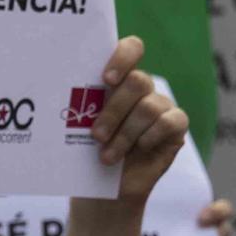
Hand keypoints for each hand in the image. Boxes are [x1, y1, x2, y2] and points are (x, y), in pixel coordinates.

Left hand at [89, 36, 187, 202]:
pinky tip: (138, 149)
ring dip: (125, 134)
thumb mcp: (77, 126)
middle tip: (96, 135)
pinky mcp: (176, 125)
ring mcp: (161, 104)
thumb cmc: (87, 151)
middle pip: (137, 81)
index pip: (131, 48)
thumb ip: (80, 105)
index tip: (106, 78)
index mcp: (116, 79)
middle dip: (114, 110)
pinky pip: (169, 122)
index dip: (123, 56)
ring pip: (149, 106)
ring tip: (107, 155)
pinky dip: (149, 137)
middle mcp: (141, 87)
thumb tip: (58, 93)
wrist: (106, 187)